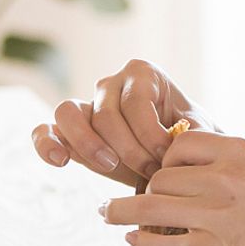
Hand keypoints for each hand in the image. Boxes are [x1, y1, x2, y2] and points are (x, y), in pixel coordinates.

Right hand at [30, 58, 212, 187]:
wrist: (172, 154)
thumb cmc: (185, 137)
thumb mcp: (198, 131)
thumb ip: (195, 133)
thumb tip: (178, 142)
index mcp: (143, 74)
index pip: (136, 103)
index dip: (150, 135)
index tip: (166, 158)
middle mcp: (110, 83)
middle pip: (106, 114)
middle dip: (129, 149)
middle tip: (150, 172)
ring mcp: (86, 104)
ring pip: (69, 113)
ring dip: (89, 144)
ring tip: (110, 165)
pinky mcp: (68, 130)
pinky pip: (46, 129)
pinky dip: (46, 143)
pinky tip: (59, 161)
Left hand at [97, 128, 244, 245]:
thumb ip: (234, 172)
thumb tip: (201, 181)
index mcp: (239, 150)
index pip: (179, 145)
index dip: (162, 162)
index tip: (156, 177)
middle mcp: (227, 175)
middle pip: (160, 177)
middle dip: (142, 190)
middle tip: (126, 203)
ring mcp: (222, 212)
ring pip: (152, 205)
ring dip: (123, 212)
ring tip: (108, 215)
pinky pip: (165, 243)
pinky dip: (142, 243)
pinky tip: (133, 242)